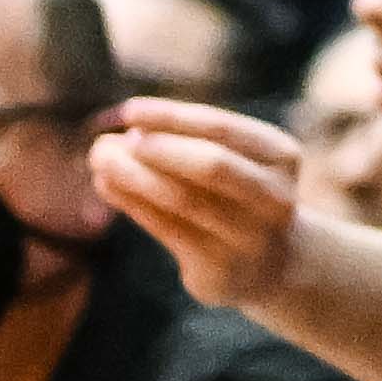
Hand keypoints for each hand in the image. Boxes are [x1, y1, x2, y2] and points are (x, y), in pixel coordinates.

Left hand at [89, 102, 311, 309]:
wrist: (272, 263)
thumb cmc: (239, 195)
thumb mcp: (235, 162)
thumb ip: (187, 144)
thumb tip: (121, 136)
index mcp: (282, 157)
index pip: (224, 129)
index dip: (174, 117)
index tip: (130, 110)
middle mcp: (275, 198)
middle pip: (213, 166)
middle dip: (160, 149)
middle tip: (115, 141)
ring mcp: (250, 238)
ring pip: (183, 201)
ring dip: (133, 176)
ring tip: (100, 159)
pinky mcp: (219, 270)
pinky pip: (166, 229)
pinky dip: (132, 203)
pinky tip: (107, 184)